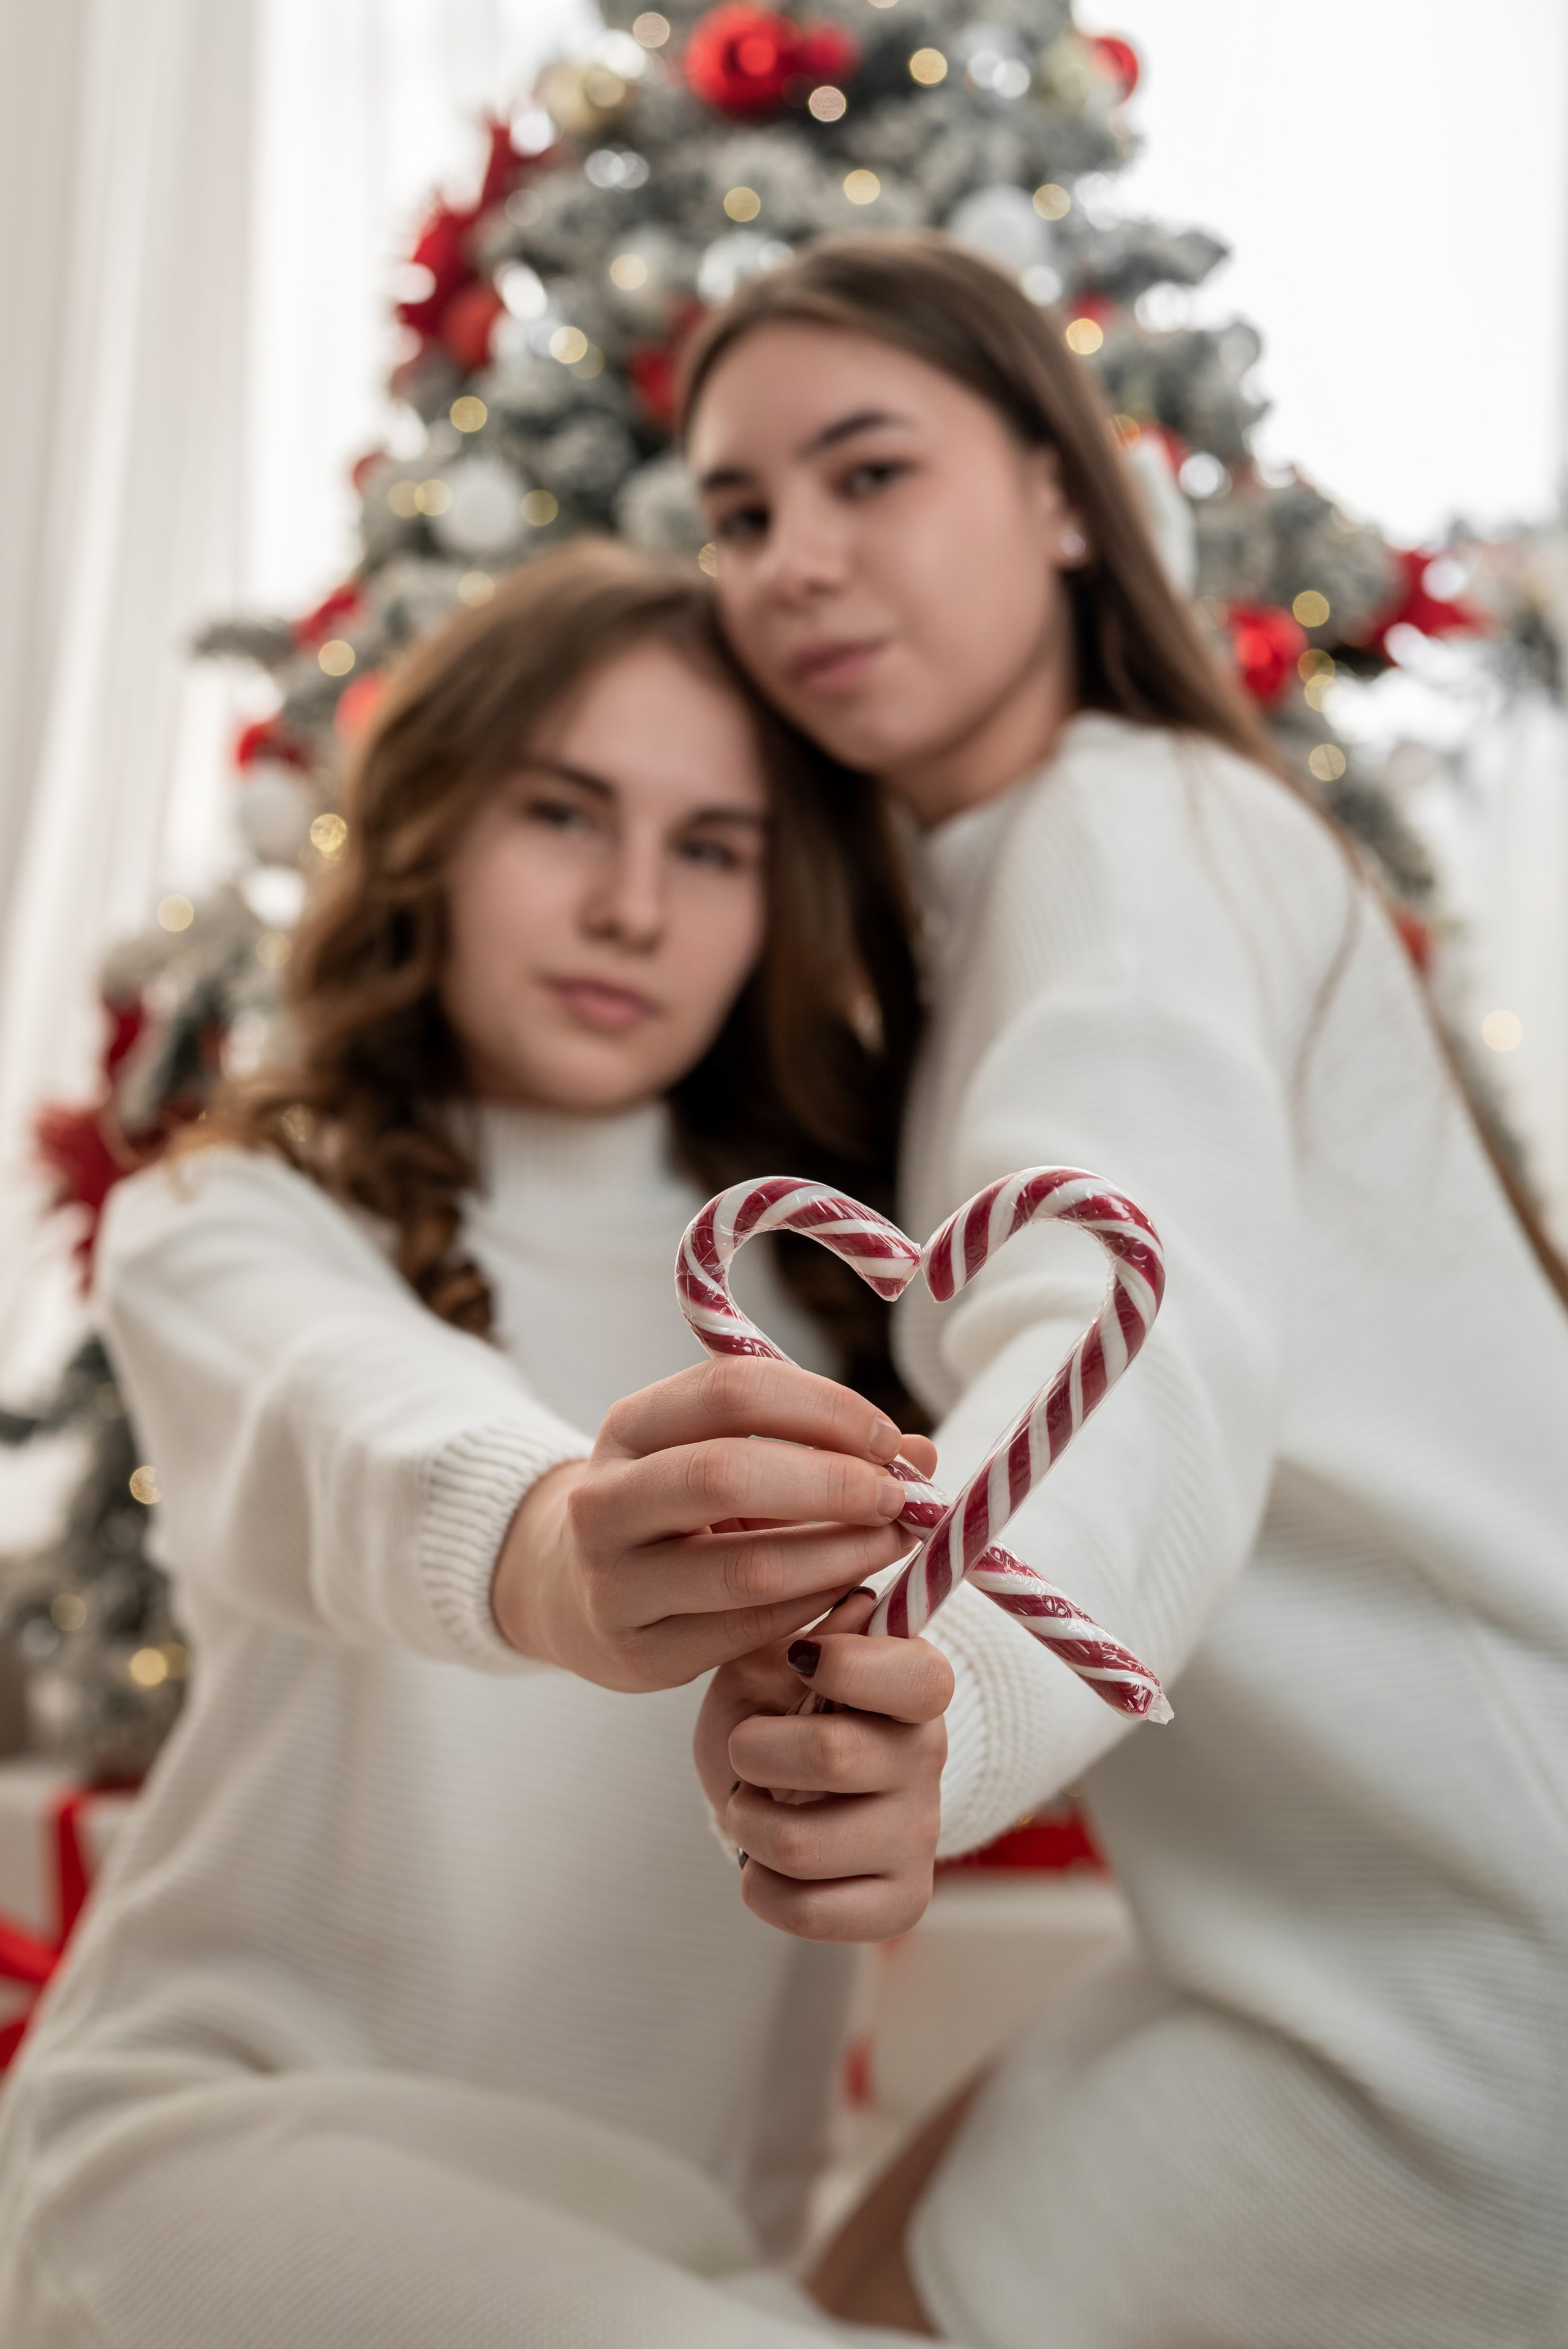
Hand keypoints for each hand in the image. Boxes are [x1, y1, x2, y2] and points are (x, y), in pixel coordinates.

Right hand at [491, 1357, 928, 1692]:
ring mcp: (615, 1583)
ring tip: (892, 1543)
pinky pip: (747, 1632)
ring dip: (840, 1554)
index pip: (730, 1391)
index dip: (823, 1408)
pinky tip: (850, 1590)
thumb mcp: (724, 1456)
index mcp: (628, 1427)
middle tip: (899, 1497)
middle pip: (726, 1475)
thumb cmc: (678, 1509)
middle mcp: (605, 1501)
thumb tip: (921, 1455)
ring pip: (745, 1568)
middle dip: (833, 1483)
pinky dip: (813, 1607)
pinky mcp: (640, 1655)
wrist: (576, 1591)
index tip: (888, 1439)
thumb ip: (815, 1446)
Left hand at [696, 1585, 952, 1942]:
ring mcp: (918, 1834)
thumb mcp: (767, 1657)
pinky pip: (811, 1912)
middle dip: (754, 1752)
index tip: (800, 1662)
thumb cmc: (770, 1709)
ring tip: (750, 1807)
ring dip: (746, 1823)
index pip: (917, 1677)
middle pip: (833, 1757)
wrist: (768, 1788)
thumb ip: (801, 1632)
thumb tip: (856, 1609)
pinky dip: (761, 1889)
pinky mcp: (901, 1900)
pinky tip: (764, 1864)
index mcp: (913, 1685)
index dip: (848, 1666)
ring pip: (802, 1844)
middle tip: (746, 1751)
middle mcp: (927, 1758)